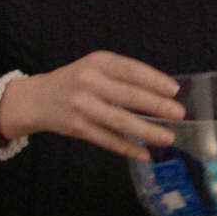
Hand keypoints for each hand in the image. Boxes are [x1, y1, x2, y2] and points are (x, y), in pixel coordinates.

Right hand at [0, 52, 184, 160]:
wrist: (37, 98)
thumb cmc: (76, 80)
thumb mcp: (96, 66)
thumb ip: (123, 75)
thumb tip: (162, 92)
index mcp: (97, 62)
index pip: (131, 70)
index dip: (154, 80)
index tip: (174, 90)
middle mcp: (88, 82)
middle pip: (128, 96)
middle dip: (157, 106)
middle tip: (178, 114)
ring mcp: (82, 107)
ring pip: (120, 121)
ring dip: (147, 131)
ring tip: (168, 137)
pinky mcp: (77, 128)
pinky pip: (107, 140)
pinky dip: (127, 148)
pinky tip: (144, 153)